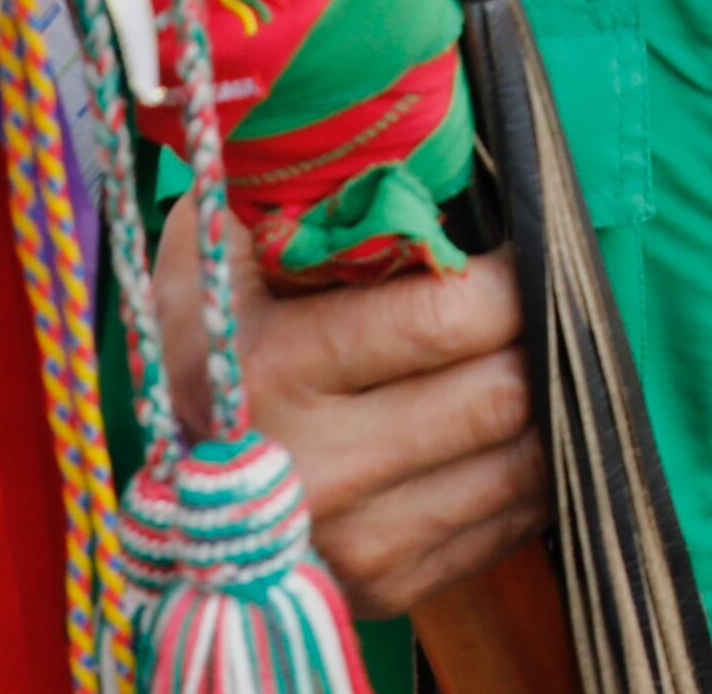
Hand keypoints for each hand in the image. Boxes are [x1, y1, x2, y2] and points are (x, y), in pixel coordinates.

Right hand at [149, 197, 543, 619]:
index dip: (511, 277)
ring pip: (522, 466)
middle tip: (547, 301)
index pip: (449, 318)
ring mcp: (352, 544)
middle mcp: (313, 471)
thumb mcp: (220, 242)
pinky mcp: (385, 591)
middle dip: (539, 336)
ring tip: (534, 357)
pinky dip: (528, 471)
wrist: (164, 480)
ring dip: (547, 406)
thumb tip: (390, 119)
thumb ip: (295, 185)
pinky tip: (505, 428)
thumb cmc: (211, 334)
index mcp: (271, 372)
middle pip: (499, 394)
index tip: (522, 251)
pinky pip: (508, 526)